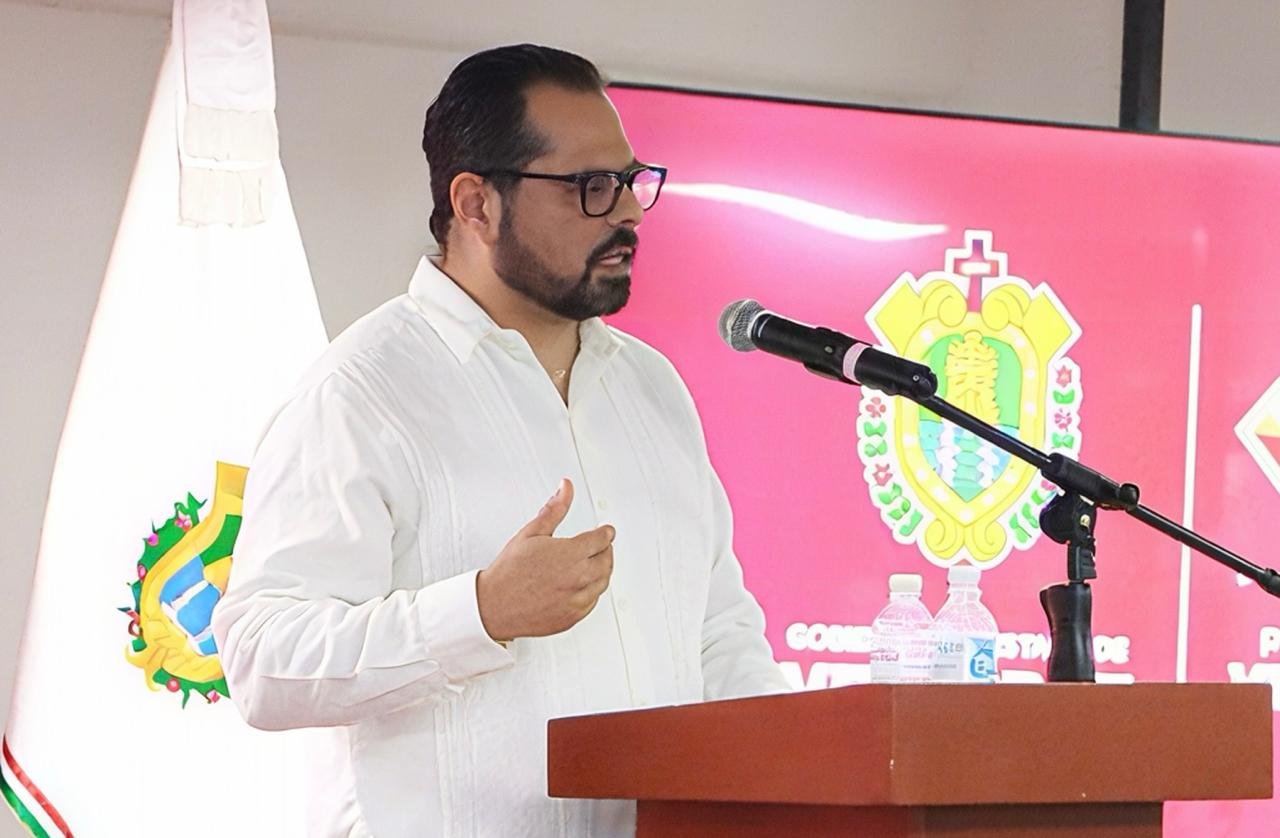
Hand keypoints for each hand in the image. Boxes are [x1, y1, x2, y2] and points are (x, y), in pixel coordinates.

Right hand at [476, 478, 614, 641]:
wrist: (494, 605)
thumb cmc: (509, 571)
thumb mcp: (531, 532)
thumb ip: (554, 509)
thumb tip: (565, 488)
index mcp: (571, 554)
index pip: (602, 539)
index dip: (606, 532)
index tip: (607, 531)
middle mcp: (579, 578)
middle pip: (607, 560)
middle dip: (606, 550)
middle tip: (602, 546)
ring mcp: (577, 599)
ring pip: (602, 582)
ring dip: (602, 570)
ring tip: (593, 564)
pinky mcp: (573, 616)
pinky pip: (592, 601)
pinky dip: (592, 591)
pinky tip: (582, 585)